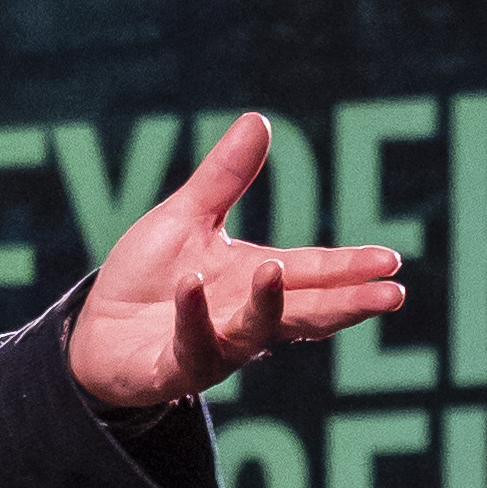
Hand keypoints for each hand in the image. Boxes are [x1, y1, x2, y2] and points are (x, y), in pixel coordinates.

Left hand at [64, 113, 403, 414]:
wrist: (95, 333)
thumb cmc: (149, 278)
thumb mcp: (187, 218)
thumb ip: (224, 177)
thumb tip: (259, 119)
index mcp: (256, 280)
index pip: (314, 272)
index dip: (351, 267)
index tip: (392, 262)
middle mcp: (245, 317)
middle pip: (306, 312)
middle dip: (347, 304)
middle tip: (391, 297)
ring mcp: (214, 347)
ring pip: (251, 333)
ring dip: (266, 305)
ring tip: (273, 271)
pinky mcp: (175, 368)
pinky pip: (190, 344)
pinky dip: (191, 316)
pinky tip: (190, 285)